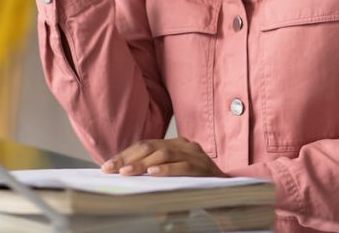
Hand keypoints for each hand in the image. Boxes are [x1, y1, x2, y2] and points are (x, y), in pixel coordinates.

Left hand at [100, 137, 226, 177]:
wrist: (233, 194)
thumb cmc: (197, 186)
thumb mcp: (173, 177)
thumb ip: (154, 173)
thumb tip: (124, 176)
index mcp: (174, 145)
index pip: (144, 146)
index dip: (124, 155)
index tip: (106, 167)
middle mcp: (184, 145)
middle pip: (150, 147)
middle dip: (128, 158)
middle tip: (110, 169)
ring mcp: (195, 154)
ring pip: (164, 154)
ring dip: (143, 164)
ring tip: (127, 173)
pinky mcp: (205, 167)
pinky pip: (183, 166)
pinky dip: (167, 169)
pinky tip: (153, 174)